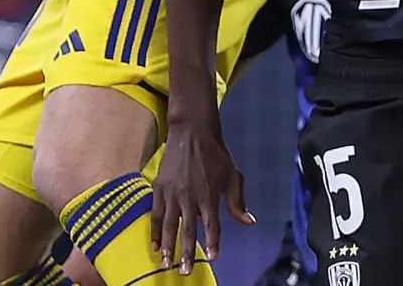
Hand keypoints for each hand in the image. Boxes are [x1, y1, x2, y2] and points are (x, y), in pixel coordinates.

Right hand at [151, 113, 252, 274]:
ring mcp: (172, 193)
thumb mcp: (233, 176)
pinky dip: (154, 231)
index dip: (212, 241)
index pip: (211, 224)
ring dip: (167, 246)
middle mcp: (189, 196)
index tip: (213, 257)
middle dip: (185, 252)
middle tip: (184, 271)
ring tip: (166, 263)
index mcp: (209, 194)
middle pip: (187, 230)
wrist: (192, 132)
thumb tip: (248, 222)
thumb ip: (238, 201)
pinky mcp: (159, 188)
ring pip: (168, 225)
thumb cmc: (216, 155)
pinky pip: (155, 214)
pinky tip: (154, 246)